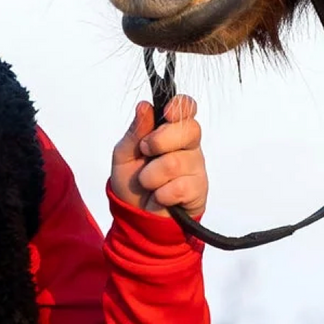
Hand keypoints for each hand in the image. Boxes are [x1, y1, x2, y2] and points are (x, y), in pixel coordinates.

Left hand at [111, 93, 207, 217]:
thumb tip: (144, 106)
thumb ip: (135, 132)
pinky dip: (161, 194)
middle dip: (159, 141)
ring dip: (151, 176)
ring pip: (175, 162)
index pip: (187, 109)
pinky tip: (160, 197)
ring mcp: (195, 167)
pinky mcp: (199, 189)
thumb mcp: (124, 154)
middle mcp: (187, 145)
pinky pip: (179, 187)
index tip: (167, 113)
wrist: (137, 216)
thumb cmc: (132, 182)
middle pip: (189, 130)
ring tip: (148, 183)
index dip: (181, 107)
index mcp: (171, 130)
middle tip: (145, 152)